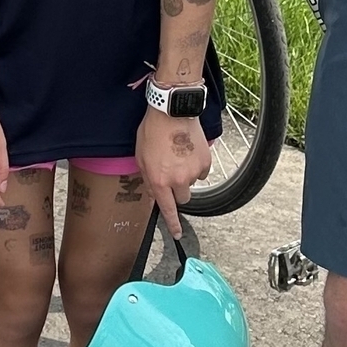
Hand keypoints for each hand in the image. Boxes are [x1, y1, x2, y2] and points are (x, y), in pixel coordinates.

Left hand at [136, 108, 210, 233]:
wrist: (172, 112)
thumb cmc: (152, 131)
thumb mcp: (140, 157)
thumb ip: (147, 179)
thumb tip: (152, 195)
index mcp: (159, 181)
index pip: (167, 210)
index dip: (173, 224)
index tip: (178, 234)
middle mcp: (177, 180)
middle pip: (182, 199)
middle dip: (177, 191)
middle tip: (171, 174)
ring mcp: (193, 171)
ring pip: (192, 184)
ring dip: (186, 176)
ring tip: (178, 155)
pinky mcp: (205, 161)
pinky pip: (202, 171)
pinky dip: (196, 165)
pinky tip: (188, 151)